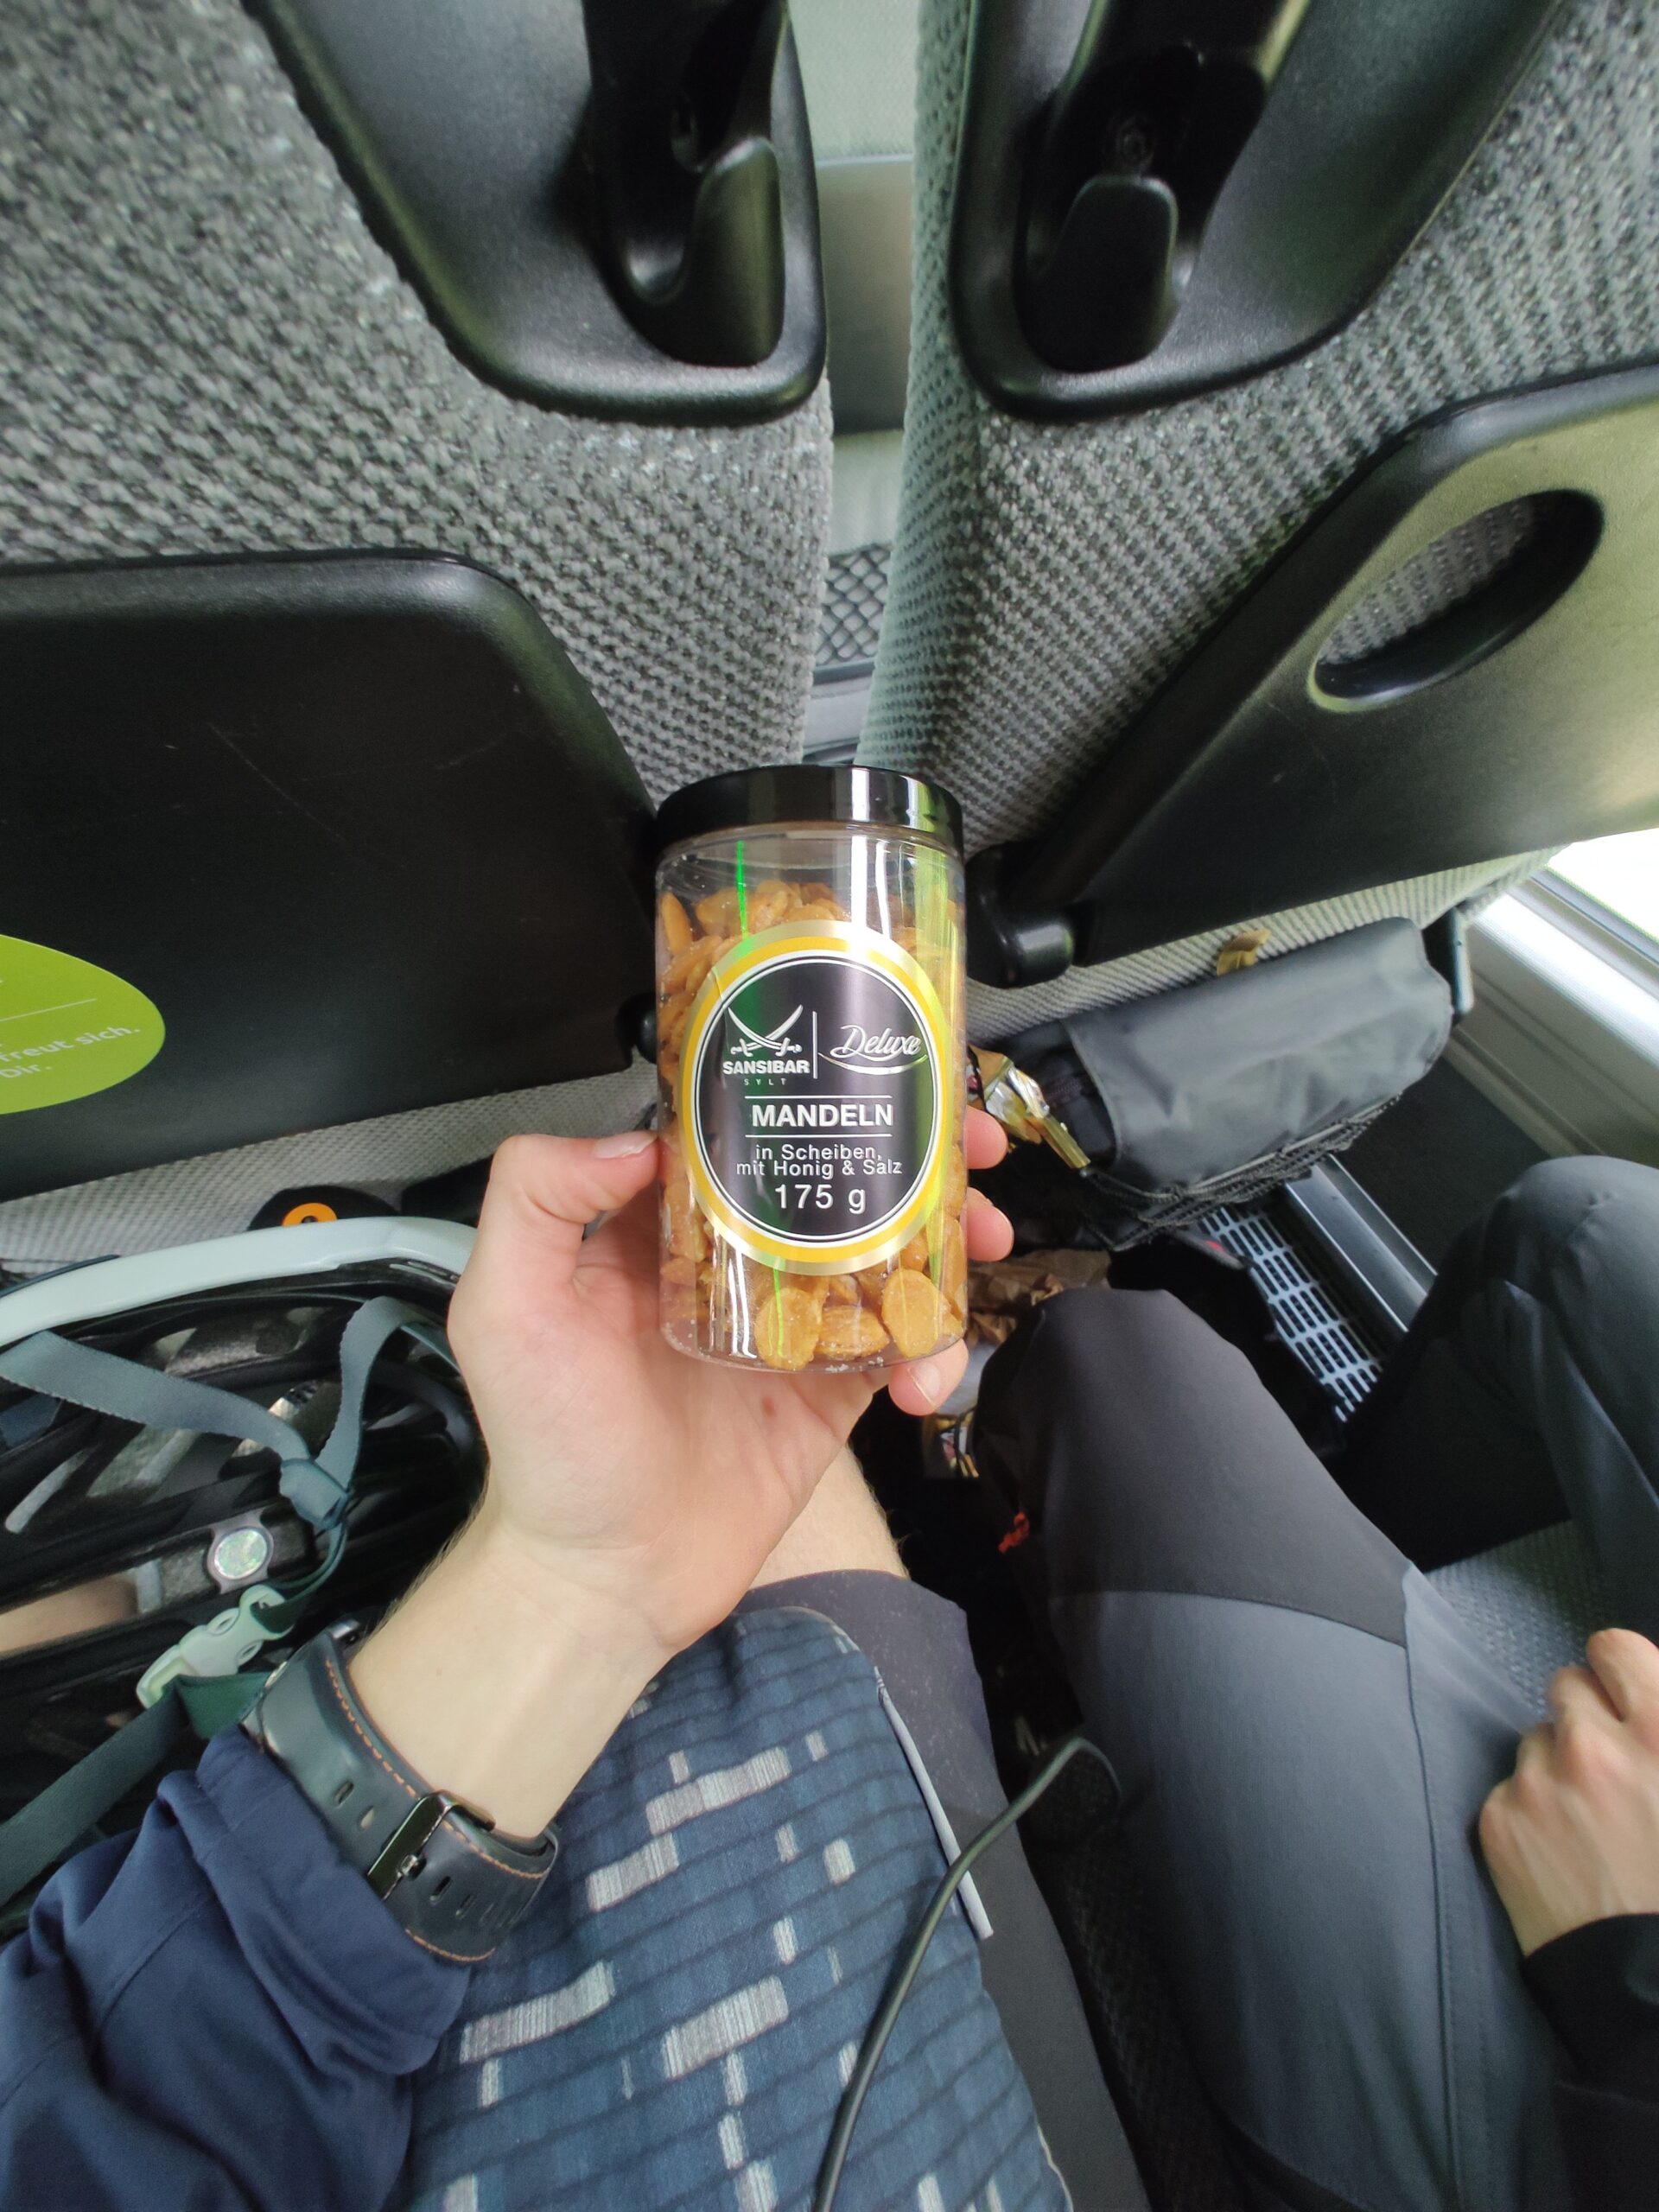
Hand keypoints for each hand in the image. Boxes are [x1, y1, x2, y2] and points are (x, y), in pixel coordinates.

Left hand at [443, 1110, 1011, 1667]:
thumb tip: (635, 1136)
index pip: (744, 1128)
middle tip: (972, 1145)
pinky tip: (929, 1370)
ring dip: (949, 1236)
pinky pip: (900, 1346)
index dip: (812, 1088)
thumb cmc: (546, 1450)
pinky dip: (935, 1349)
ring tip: (984, 1240)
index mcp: (658, 1225)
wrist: (602, 1579)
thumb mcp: (506, 1309)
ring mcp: (788, 1325)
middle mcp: (729, 1262)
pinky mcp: (828, 1391)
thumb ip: (537, 1201)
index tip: (871, 1067)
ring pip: (888, 1251)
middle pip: (837, 1175)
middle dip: (917, 1150)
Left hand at [1479, 1628, 1658, 1954]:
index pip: (1613, 1649)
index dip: (1620, 1674)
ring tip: (1593, 1825)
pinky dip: (1531, 1812)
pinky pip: (1510, 1788)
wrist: (1654, 1991)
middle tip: (1611, 1768)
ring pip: (1535, 1740)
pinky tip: (1564, 1854)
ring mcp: (1539, 1783)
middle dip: (1587, 1719)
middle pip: (1566, 1687)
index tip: (1625, 1698)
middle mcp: (1593, 1746)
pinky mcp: (1499, 1823)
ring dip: (1558, 1766)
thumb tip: (1646, 1702)